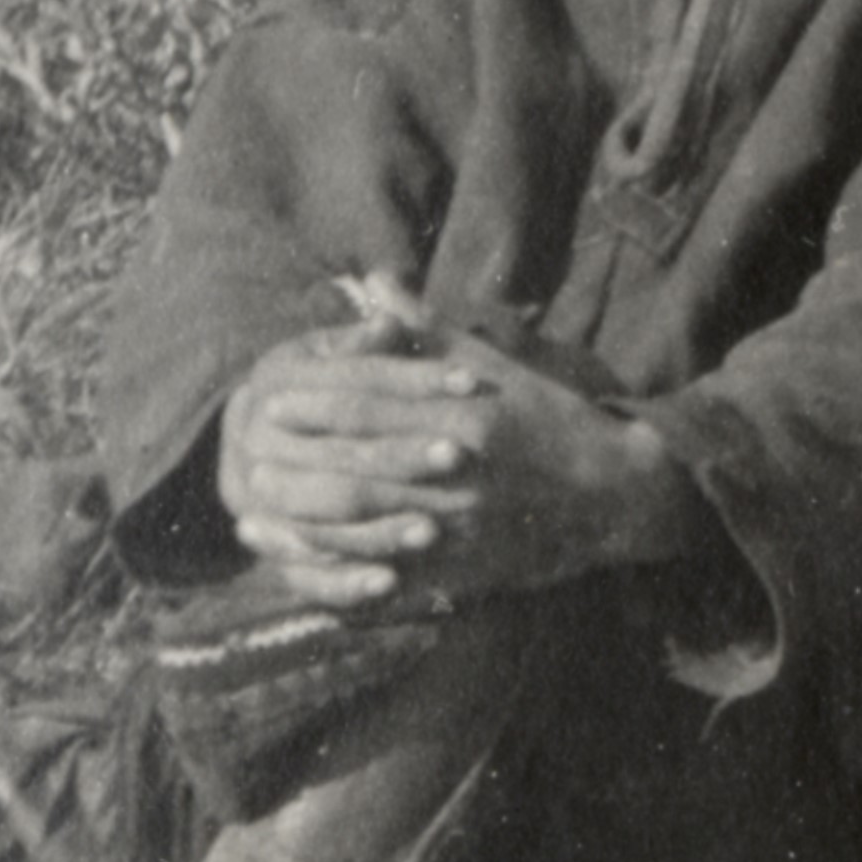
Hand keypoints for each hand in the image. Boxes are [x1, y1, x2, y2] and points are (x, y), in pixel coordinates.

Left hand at [215, 323, 686, 611]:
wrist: (613, 494)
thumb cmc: (548, 419)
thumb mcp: (494, 366)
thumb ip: (426, 330)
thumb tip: (373, 281)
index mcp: (462, 417)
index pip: (370, 409)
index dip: (313, 406)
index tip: (268, 401)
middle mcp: (457, 474)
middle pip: (353, 473)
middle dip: (292, 469)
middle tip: (247, 460)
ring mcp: (459, 529)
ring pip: (361, 532)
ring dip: (298, 525)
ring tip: (251, 513)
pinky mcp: (463, 572)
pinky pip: (386, 580)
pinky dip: (336, 576)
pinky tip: (299, 567)